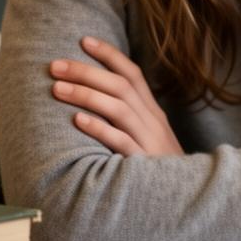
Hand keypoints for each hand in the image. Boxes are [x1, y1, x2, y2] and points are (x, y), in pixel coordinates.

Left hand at [50, 36, 182, 155]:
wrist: (184, 200)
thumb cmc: (157, 167)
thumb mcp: (148, 136)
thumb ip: (128, 117)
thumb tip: (96, 98)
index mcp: (152, 112)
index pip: (132, 74)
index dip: (109, 55)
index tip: (84, 40)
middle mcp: (152, 121)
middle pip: (120, 86)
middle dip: (87, 71)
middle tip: (55, 65)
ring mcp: (148, 140)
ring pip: (118, 108)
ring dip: (86, 94)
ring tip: (57, 88)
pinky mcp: (142, 163)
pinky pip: (120, 141)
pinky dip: (99, 128)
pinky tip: (78, 120)